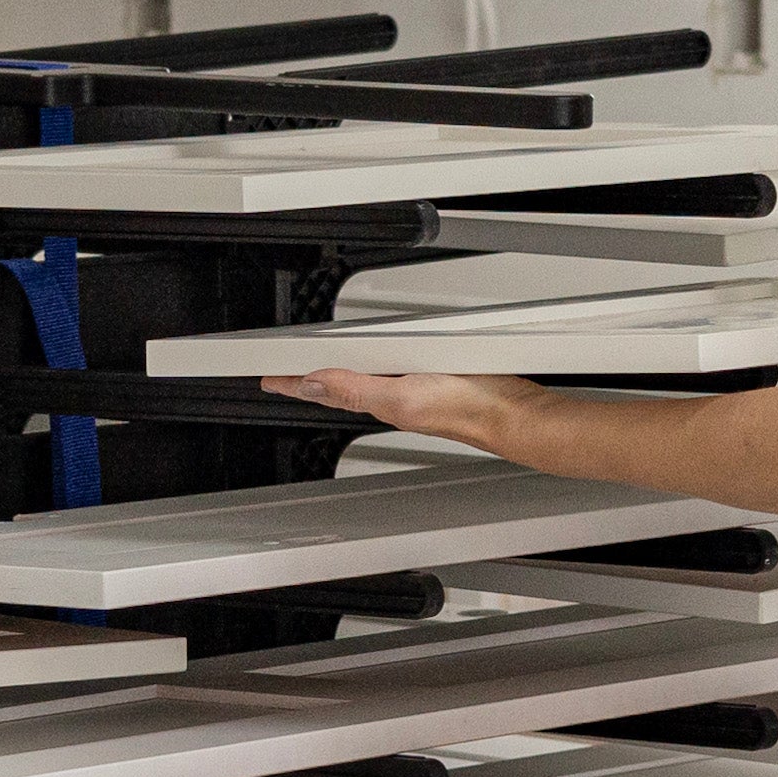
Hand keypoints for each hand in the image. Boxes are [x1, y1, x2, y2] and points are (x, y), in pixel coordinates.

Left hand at [261, 369, 542, 451]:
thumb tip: (312, 383)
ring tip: (316, 370)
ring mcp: (411, 390)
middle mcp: (391, 398)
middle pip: (339, 386)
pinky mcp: (432, 379)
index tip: (266, 378)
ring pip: (362, 380)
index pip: (323, 390)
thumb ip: (355, 387)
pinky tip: (376, 363)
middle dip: (311, 380)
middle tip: (284, 373)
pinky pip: (391, 371)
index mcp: (378, 401)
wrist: (511, 414)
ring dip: (338, 374)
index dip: (293, 383)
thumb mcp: (401, 395)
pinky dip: (374, 366)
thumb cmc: (466, 409)